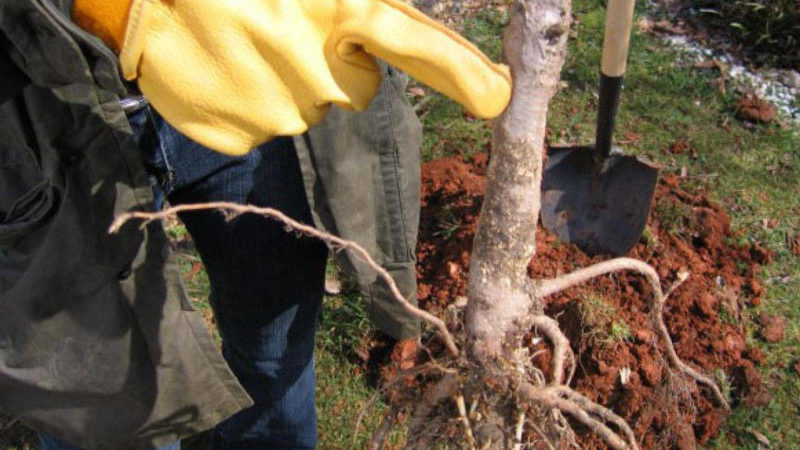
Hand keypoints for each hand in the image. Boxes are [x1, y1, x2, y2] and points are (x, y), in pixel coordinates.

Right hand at [73, 0, 511, 154]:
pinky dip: (250, 101)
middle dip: (334, 62)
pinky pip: (264, 126)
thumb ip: (360, 5)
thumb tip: (376, 25)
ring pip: (307, 106)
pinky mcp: (241, 139)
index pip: (414, 42)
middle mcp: (319, 73)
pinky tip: (224, 67)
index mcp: (338, 13)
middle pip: (357, 87)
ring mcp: (279, 113)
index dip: (460, 71)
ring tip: (243, 37)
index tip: (497, 95)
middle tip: (283, 25)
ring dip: (286, 78)